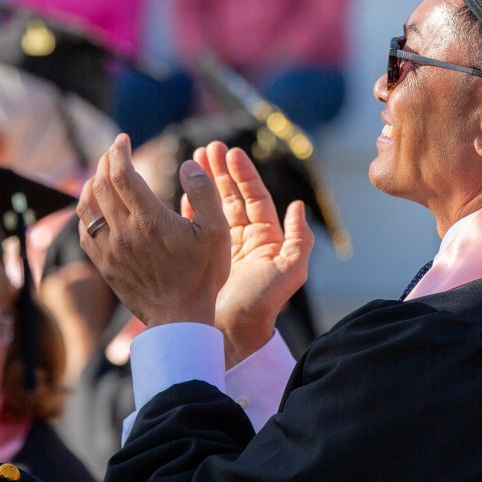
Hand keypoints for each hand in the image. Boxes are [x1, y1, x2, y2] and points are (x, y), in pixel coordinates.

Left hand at [78, 136, 229, 328]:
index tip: (123, 139)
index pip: (122, 173)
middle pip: (100, 185)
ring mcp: (110, 250)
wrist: (179, 320)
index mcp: (149, 220)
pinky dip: (86, 212)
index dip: (118, 151)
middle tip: (114, 151)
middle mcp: (124, 232)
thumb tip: (188, 164)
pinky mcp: (104, 265)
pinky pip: (84, 231)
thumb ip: (204, 193)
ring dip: (92, 184)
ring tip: (103, 174)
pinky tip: (96, 207)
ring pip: (86, 207)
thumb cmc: (202, 276)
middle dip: (105, 161)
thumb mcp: (216, 232)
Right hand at [190, 143, 313, 366]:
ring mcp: (224, 248)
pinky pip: (198, 225)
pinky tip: (183, 189)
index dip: (243, 174)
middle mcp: (246, 240)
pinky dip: (191, 206)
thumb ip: (298, 240)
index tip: (231, 153)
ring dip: (205, 183)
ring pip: (215, 207)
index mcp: (267, 239)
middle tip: (208, 147)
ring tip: (194, 158)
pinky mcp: (205, 257)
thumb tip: (298, 206)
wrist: (231, 334)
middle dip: (221, 171)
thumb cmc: (261, 305)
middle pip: (234, 196)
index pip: (255, 197)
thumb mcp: (289, 272)